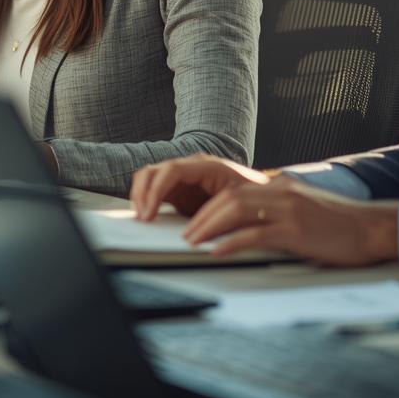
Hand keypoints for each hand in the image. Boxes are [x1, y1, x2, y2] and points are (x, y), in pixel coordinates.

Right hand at [130, 154, 269, 220]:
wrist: (257, 197)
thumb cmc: (251, 198)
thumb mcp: (238, 205)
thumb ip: (220, 213)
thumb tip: (202, 231)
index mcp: (206, 166)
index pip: (172, 170)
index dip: (157, 190)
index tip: (150, 213)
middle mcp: (190, 167)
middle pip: (153, 171)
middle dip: (143, 194)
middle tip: (143, 218)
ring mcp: (182, 178)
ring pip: (149, 178)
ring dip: (141, 196)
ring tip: (143, 219)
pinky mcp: (177, 190)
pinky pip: (153, 190)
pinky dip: (145, 201)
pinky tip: (147, 217)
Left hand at [183, 176, 398, 266]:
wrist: (374, 228)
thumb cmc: (343, 225)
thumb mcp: (307, 210)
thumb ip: (281, 212)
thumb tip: (255, 225)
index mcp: (283, 188)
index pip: (236, 191)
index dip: (210, 206)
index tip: (195, 222)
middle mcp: (283, 194)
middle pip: (231, 197)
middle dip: (203, 216)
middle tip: (187, 234)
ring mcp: (290, 211)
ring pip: (238, 210)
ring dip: (210, 226)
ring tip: (193, 241)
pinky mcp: (297, 231)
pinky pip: (256, 234)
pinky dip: (232, 242)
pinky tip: (218, 252)